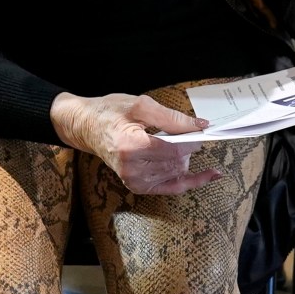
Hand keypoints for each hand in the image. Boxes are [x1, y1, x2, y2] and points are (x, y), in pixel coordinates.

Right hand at [51, 92, 220, 195]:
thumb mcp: (141, 105)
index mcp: (131, 147)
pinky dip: (189, 180)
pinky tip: (208, 175)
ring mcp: (134, 181)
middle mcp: (132, 169)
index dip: (193, 140)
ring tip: (180, 143)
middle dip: (189, 147)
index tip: (202, 130)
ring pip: (176, 173)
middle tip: (192, 133)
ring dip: (185, 159)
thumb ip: (172, 117)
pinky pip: (171, 188)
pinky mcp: (137, 186)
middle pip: (177, 162)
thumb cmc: (110, 112)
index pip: (174, 150)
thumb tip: (199, 125)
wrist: (86, 127)